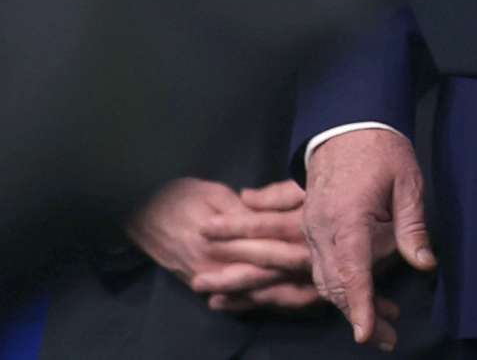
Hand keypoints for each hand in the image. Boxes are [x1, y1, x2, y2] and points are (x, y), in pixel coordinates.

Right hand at [128, 177, 307, 297]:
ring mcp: (204, 278)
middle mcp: (214, 266)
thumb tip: (275, 222)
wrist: (137, 211)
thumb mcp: (215, 195)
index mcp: (222, 241)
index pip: (267, 253)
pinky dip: (251, 298)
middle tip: (322, 284)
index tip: (320, 256)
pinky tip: (274, 297)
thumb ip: (245, 213)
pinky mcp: (196, 282)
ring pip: (247, 292)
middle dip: (292, 281)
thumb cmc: (179, 195)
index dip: (295, 255)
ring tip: (308, 297)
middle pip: (261, 278)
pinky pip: (229, 296)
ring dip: (277, 294)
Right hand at [302, 128, 434, 349]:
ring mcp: (312, 230)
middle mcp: (322, 229)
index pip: (352, 270)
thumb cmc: (380, 150)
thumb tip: (424, 264)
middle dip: (358, 314)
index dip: (360, 305)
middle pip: (335, 284)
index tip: (366, 333)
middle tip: (386, 339)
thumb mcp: (408, 183)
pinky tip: (361, 296)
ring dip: (349, 304)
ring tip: (380, 324)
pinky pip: (322, 266)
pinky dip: (340, 286)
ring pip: (326, 280)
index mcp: (347, 216)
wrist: (344, 126)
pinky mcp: (313, 229)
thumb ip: (412, 227)